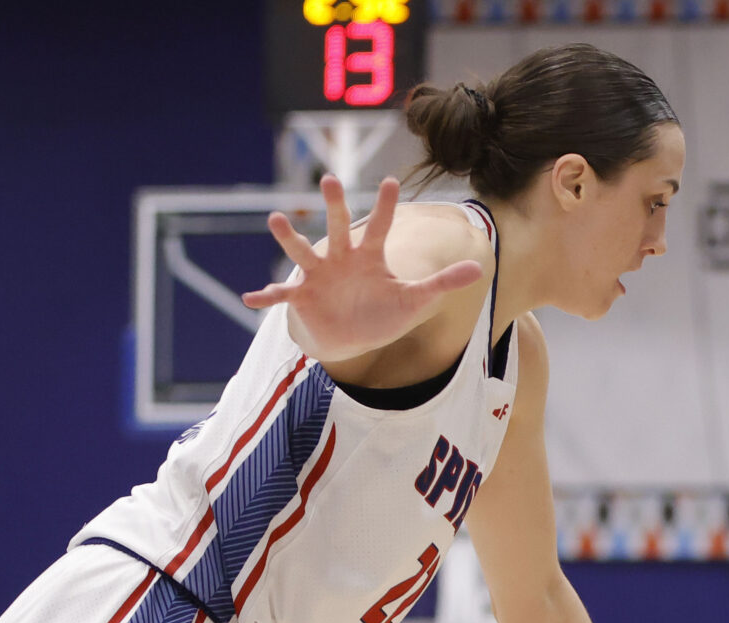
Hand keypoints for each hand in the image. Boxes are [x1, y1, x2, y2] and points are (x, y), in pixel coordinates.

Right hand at [242, 177, 484, 364]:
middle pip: (337, 228)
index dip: (385, 207)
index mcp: (368, 256)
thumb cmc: (383, 314)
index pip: (378, 227)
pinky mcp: (302, 298)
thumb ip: (442, 283)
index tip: (391, 182)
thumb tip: (477, 266)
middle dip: (334, 206)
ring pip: (303, 252)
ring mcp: (318, 276)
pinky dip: (267, 297)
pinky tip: (251, 297)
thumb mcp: (415, 301)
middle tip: (331, 179)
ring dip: (289, 237)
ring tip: (276, 219)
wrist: (351, 337)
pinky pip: (282, 296)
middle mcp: (340, 259)